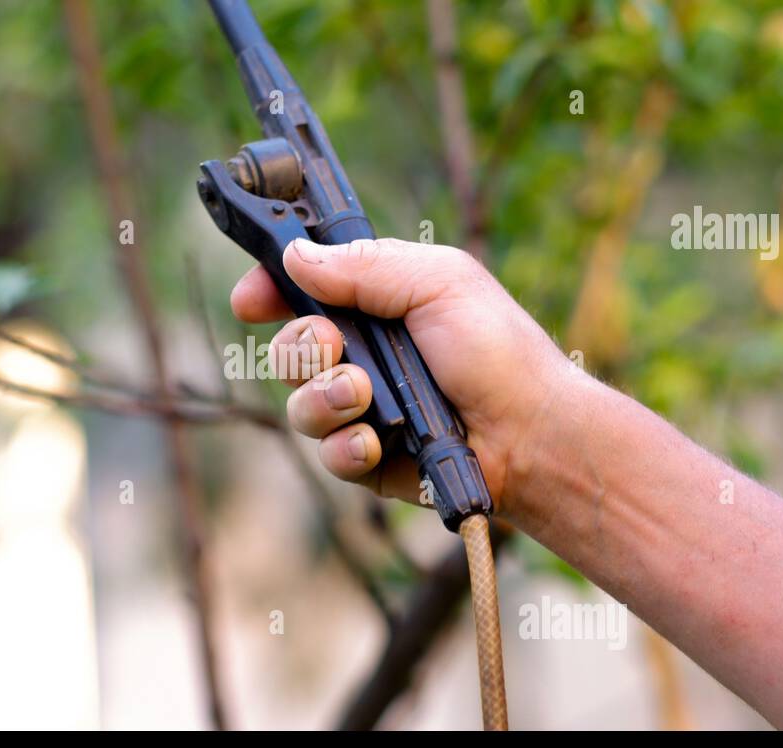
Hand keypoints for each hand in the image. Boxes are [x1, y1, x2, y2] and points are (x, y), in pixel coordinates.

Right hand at [230, 237, 569, 511]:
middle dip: (301, 346)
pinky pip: (326, 452)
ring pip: (299, 402)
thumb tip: (294, 255)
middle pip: (288, 347)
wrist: (531, 434)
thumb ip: (364, 265)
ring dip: (324, 397)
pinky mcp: (367, 458)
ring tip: (363, 397)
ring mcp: (362, 408)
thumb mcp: (437, 282)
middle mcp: (363, 353)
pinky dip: (346, 446)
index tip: (251, 300)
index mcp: (377, 301)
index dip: (269, 289)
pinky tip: (376, 443)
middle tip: (333, 346)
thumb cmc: (498, 351)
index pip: (302, 289)